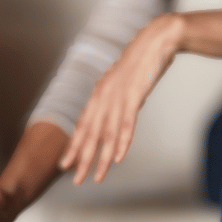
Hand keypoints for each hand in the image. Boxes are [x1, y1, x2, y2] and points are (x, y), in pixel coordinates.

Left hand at [60, 13, 182, 183]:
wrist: (156, 41)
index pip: (83, 125)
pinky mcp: (134, 95)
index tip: (65, 163)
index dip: (74, 146)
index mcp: (99, 94)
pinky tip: (118, 157)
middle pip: (90, 134)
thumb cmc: (141, 62)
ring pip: (106, 133)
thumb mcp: (122, 83)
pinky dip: (122, 141)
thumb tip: (111, 115)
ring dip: (101, 158)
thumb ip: (115, 99)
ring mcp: (117, 97)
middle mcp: (104, 97)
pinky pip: (126, 123)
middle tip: (76, 179)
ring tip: (97, 177)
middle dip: (82, 158)